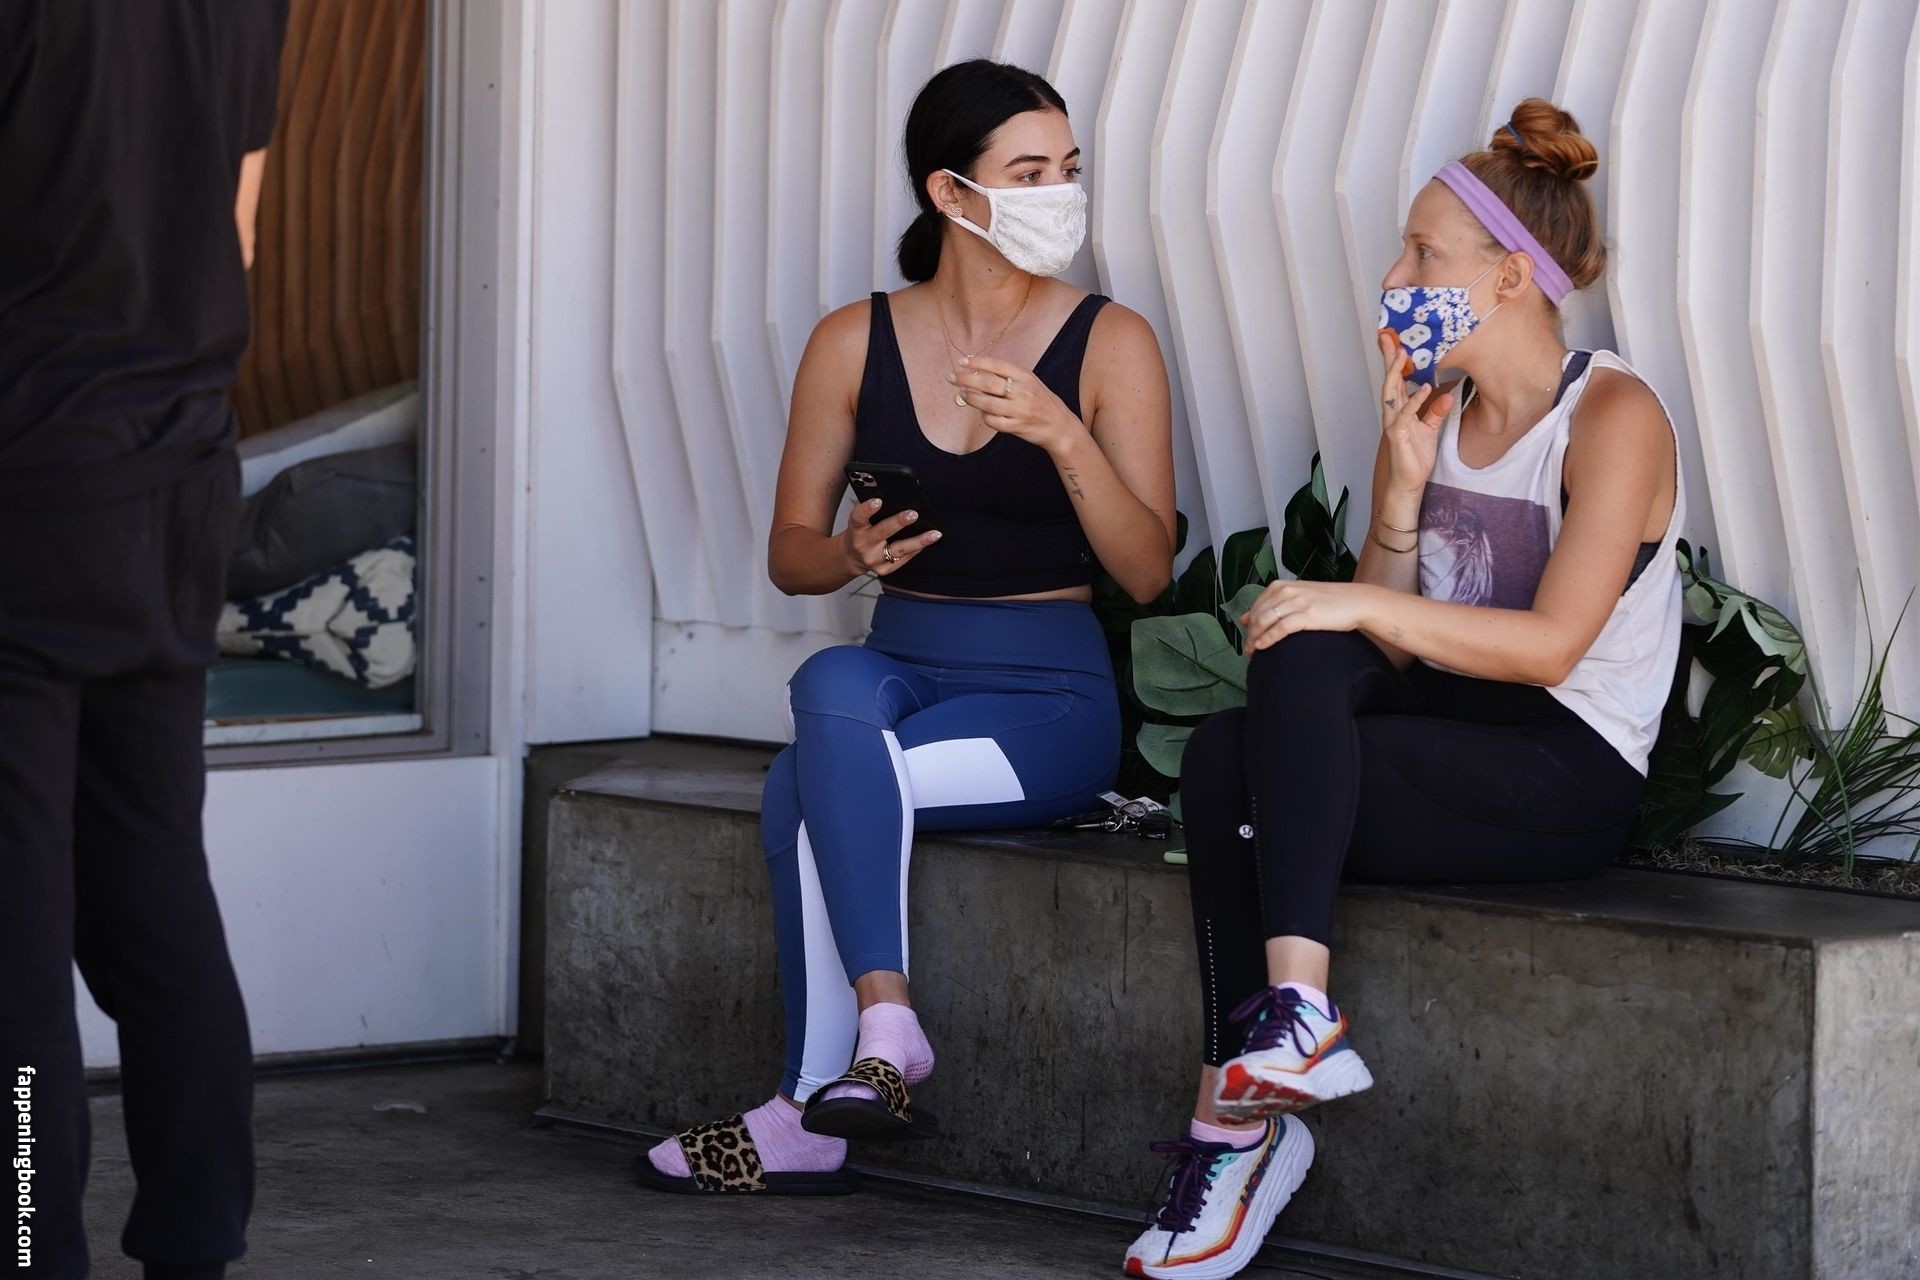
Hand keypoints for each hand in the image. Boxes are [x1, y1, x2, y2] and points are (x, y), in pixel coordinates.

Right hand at [841, 498, 941, 578]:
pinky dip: (917, 549)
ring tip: (934, 534)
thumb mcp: (860, 519)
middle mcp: (863, 545)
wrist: (852, 557)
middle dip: (898, 523)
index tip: (878, 500)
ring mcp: (873, 559)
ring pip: (899, 549)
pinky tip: (928, 541)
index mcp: (855, 528)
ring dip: (918, 541)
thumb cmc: (861, 531)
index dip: (867, 509)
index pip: (858, 517)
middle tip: (913, 514)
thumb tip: (893, 494)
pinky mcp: (883, 570)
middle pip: (882, 532)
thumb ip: (871, 507)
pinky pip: (903, 559)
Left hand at [947, 354, 1076, 453]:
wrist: (1060, 426)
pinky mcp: (1017, 426)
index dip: (977, 363)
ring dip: (971, 399)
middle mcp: (1023, 391)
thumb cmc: (1041, 401)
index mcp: (1025, 376)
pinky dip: (985, 417)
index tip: (961, 362)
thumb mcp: (1030, 382)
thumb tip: (979, 371)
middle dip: (966, 379)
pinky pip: (994, 421)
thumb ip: (1009, 376)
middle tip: (952, 378)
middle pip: (988, 383)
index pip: (997, 365)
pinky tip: (983, 413)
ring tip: (963, 395)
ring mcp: (1020, 410)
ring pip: (987, 403)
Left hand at [1239, 580, 1378, 651]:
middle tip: (1247, 650)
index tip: (1247, 638)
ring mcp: (1296, 602)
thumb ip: (1272, 605)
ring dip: (1254, 639)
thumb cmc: (1328, 602)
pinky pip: (1280, 628)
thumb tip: (1245, 618)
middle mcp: (1286, 592)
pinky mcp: (1307, 615)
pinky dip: (1268, 639)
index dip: (1248, 625)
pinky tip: (1262, 647)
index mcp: (1281, 586)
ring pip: (1264, 621)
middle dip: (1249, 634)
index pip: (1255, 607)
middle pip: (1257, 615)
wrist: (1356, 601)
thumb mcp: (1297, 597)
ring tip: (1252, 653)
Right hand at [1377, 330, 1452, 496]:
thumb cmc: (1415, 456)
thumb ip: (1435, 411)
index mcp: (1400, 409)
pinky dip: (1414, 401)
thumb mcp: (1430, 429)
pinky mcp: (1397, 435)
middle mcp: (1393, 413)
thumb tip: (1448, 395)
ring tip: (1402, 354)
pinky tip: (1424, 388)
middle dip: (1388, 359)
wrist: (1408, 481)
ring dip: (1395, 373)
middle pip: (1389, 380)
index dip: (1394, 362)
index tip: (1393, 340)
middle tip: (1388, 337)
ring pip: (1390, 393)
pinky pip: (1405, 415)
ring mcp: (1393, 423)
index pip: (1396, 381)